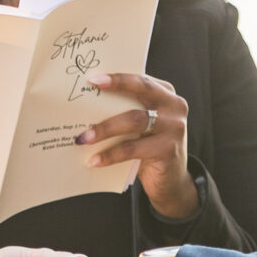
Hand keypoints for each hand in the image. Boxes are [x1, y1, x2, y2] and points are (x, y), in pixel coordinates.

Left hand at [78, 73, 196, 222]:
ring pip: (135, 120)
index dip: (118, 77)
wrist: (170, 179)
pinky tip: (95, 160)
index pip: (141, 78)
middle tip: (86, 94)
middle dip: (114, 88)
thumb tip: (87, 103)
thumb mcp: (140, 124)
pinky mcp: (169, 149)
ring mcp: (174, 127)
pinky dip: (111, 154)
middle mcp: (174, 105)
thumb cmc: (147, 145)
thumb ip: (125, 109)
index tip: (93, 79)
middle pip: (142, 90)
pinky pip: (133, 149)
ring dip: (105, 129)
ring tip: (82, 139)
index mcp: (165, 93)